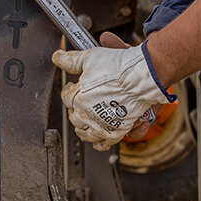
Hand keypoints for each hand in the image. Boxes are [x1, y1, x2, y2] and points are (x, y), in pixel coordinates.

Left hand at [52, 35, 169, 150]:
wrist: (142, 76)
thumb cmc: (119, 67)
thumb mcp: (91, 58)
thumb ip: (71, 60)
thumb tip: (57, 57)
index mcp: (78, 97)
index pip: (66, 97)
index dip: (69, 90)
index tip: (72, 86)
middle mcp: (87, 114)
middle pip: (73, 117)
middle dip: (74, 109)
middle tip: (78, 103)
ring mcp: (101, 125)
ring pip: (85, 133)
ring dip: (82, 128)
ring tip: (84, 122)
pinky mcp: (116, 131)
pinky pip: (104, 143)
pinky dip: (100, 143)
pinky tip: (98, 141)